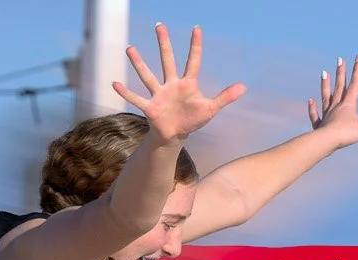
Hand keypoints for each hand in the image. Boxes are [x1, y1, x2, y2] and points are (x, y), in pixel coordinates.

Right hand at [112, 23, 244, 142]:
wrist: (175, 135)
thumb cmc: (192, 119)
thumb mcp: (210, 109)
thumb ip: (225, 97)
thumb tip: (243, 87)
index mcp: (187, 84)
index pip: (193, 62)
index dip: (196, 46)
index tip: (197, 28)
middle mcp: (171, 85)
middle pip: (168, 61)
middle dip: (164, 44)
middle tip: (160, 25)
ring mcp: (159, 95)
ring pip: (148, 76)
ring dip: (139, 64)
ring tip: (130, 49)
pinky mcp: (150, 108)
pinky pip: (136, 99)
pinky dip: (125, 93)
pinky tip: (114, 84)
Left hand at [306, 55, 357, 145]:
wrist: (326, 142)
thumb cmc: (346, 135)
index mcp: (348, 105)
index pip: (355, 84)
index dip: (357, 70)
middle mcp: (336, 106)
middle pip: (340, 86)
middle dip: (341, 72)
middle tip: (340, 59)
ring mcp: (327, 114)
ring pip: (326, 96)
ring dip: (325, 84)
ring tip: (324, 73)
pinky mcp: (320, 125)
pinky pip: (315, 114)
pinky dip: (313, 107)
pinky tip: (311, 101)